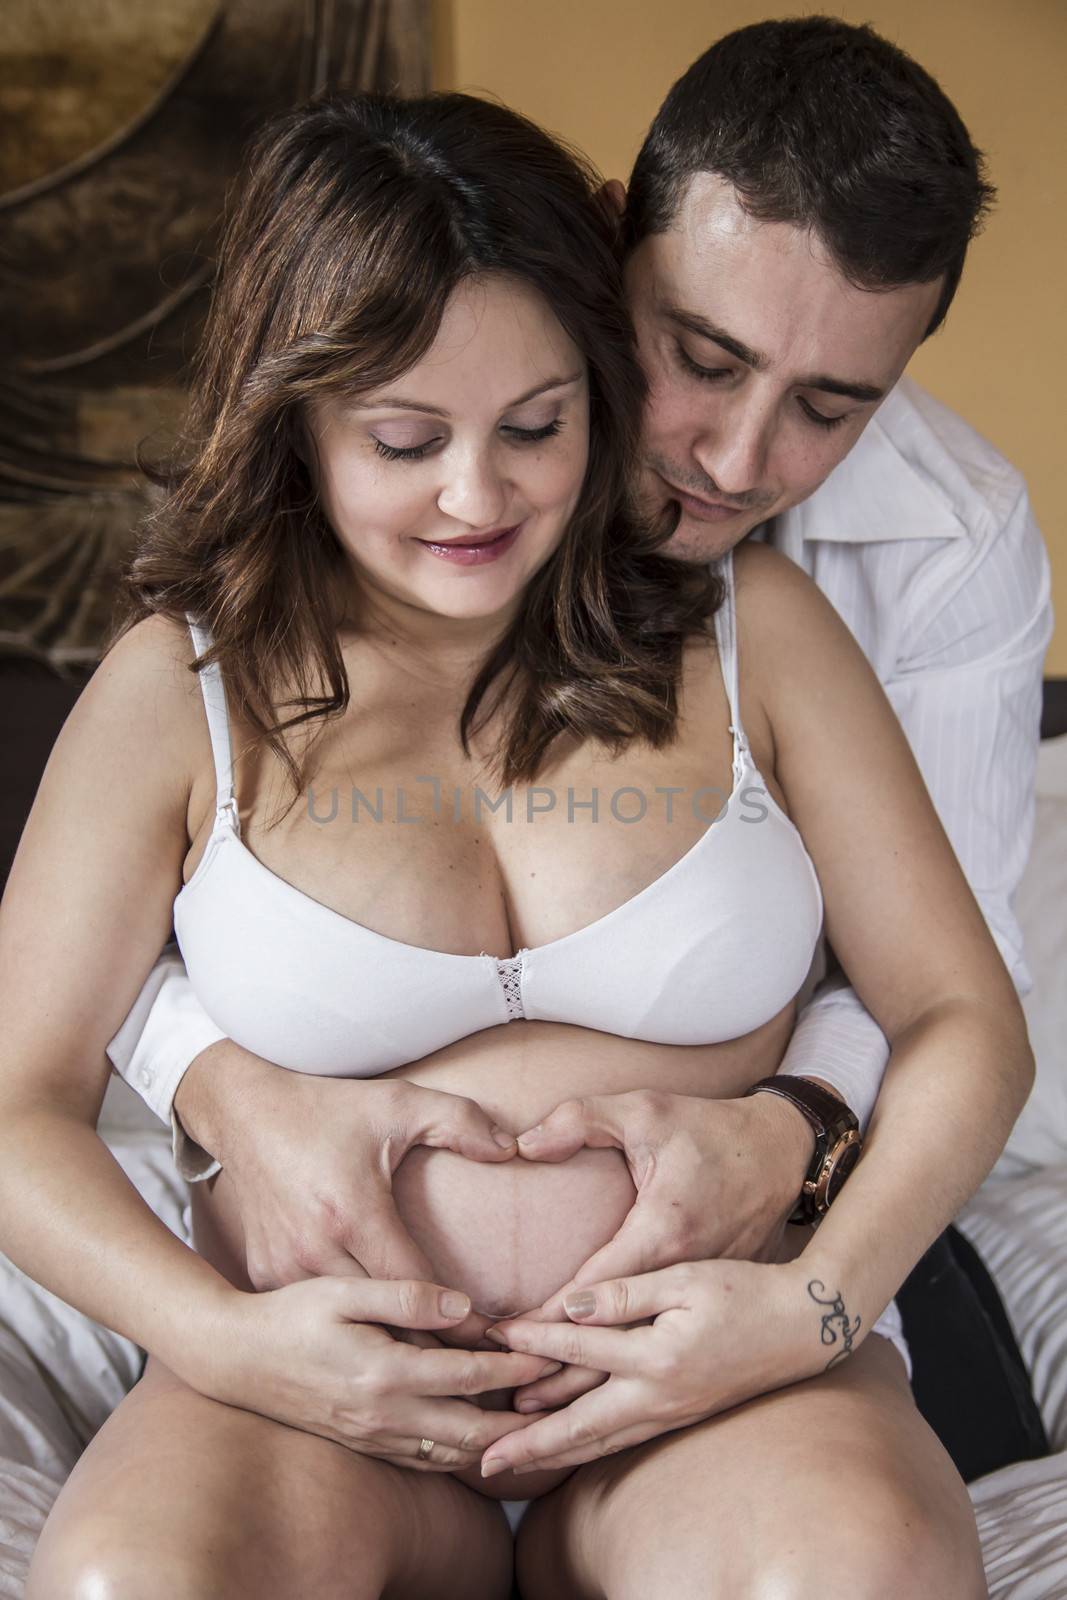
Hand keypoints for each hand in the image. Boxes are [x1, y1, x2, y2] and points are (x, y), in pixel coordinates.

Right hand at [177, 1040, 520, 1342]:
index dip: (462, 1322)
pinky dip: (351, 1331)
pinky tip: (390, 1349)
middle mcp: (315, 1253)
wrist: (243, 1113)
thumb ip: (459, 1121)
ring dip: (397, 1355)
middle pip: (385, 1326)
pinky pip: (319, 1314)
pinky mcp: (268, 1277)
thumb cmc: (325, 1108)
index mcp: (352, 1215)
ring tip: (452, 1378)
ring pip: (351, 1330)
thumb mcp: (397, 1102)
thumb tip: (510, 1148)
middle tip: (488, 1375)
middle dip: (438, 1353)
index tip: (500, 1343)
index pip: (418, 1291)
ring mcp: (286, 1271)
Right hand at [195, 1274, 564, 1470]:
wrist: (236, 1359)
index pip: (468, 1375)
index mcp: (383, 1373)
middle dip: (521, 1418)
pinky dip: (463, 1452)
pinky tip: (484, 1437)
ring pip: (453, 1455)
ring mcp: (373, 1437)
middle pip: (471, 1431)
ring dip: (496, 1441)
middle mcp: (383, 1416)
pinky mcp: (365, 1444)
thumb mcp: (343, 1290)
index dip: (515, 1366)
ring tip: (537, 1422)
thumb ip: (405, 1295)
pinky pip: (426, 1460)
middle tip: (562, 1400)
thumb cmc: (290, 1314)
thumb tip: (465, 1307)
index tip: (551, 1352)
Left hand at [480, 1258, 826, 1477]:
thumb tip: (573, 1305)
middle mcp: (659, 1395)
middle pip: (581, 1425)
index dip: (534, 1340)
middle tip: (482, 1458)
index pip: (580, 1349)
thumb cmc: (745, 1290)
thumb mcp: (686, 1277)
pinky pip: (622, 1440)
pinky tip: (566, 1451)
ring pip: (599, 1441)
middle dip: (529, 1442)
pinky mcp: (678, 1416)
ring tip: (510, 1465)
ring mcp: (670, 1413)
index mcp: (658, 1356)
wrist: (802, 1328)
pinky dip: (586, 1448)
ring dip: (552, 1454)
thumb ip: (628, 1291)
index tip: (494, 1336)